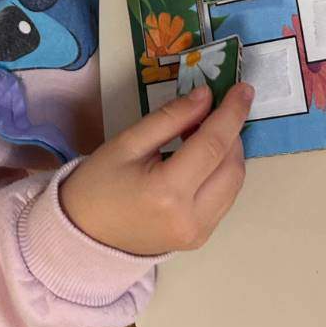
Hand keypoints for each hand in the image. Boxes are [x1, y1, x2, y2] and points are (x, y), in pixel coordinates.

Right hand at [59, 82, 253, 255]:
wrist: (82, 234)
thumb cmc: (97, 184)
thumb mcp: (127, 142)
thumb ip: (170, 118)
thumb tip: (206, 97)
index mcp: (167, 192)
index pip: (213, 145)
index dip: (232, 113)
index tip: (243, 88)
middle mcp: (190, 218)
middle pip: (232, 166)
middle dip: (232, 132)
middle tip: (216, 109)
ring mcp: (198, 233)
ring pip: (234, 185)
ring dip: (230, 153)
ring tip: (206, 133)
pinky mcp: (200, 238)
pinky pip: (224, 199)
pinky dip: (221, 173)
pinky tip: (202, 158)